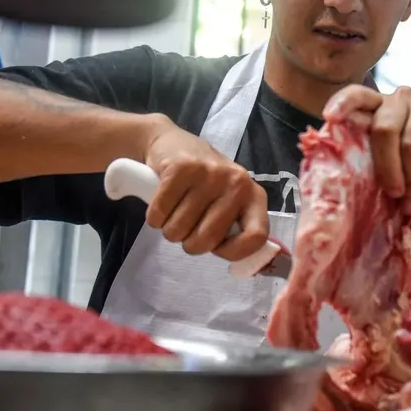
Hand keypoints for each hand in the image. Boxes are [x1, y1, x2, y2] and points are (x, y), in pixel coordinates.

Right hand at [141, 119, 268, 259]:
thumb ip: (235, 228)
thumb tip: (244, 267)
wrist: (171, 143)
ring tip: (175, 209)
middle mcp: (237, 182)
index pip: (256, 237)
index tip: (217, 250)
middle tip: (187, 225)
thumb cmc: (203, 182)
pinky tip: (162, 201)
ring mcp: (210, 174)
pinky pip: (159, 214)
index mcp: (253, 195)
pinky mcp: (181, 168)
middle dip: (189, 242)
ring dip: (169, 228)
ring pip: (178, 230)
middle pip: (207, 240)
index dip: (234, 252)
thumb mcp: (227, 202)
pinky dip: (154, 217)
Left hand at [324, 85, 410, 214]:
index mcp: (378, 106)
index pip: (357, 95)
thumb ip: (373, 161)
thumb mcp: (391, 162)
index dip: (342, 104)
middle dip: (388, 169)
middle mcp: (401, 97)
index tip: (329, 117)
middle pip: (384, 129)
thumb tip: (346, 190)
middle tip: (395, 196)